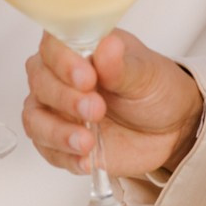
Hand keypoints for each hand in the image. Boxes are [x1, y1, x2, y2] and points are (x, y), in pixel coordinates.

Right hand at [22, 28, 202, 177]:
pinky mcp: (61, 141)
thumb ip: (121, 65)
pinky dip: (65, 156)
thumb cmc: (154, 89)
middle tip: (95, 109)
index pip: (53, 45)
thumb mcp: (146, 74)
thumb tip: (108, 46)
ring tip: (87, 141)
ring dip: (58, 132)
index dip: (63, 61)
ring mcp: (57, 110)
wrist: (170, 128)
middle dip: (64, 98)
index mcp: (80, 48)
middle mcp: (61, 76)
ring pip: (35, 118)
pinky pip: (48, 150)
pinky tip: (86, 160)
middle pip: (40, 81)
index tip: (87, 77)